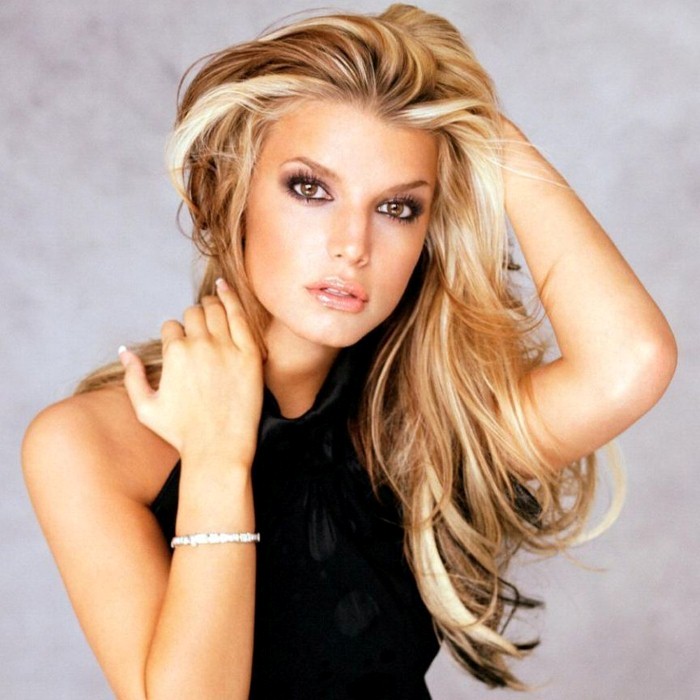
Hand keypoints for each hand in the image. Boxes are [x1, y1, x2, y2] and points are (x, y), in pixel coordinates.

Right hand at [119, 279, 263, 468]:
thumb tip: (125, 351)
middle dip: (193, 318)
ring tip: (213, 303)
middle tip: (199, 323)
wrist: (218, 449)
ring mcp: (226, 348)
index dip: (175, 335)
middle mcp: (199, 345)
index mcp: (174, 354)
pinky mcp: (250, 354)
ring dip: (212, 305)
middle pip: (194, 315)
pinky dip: (232, 299)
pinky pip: (241, 317)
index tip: (181, 344)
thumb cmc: (182, 433)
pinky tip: (226, 290)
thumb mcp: (146, 408)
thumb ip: (132, 376)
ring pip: (216, 310)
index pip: (171, 327)